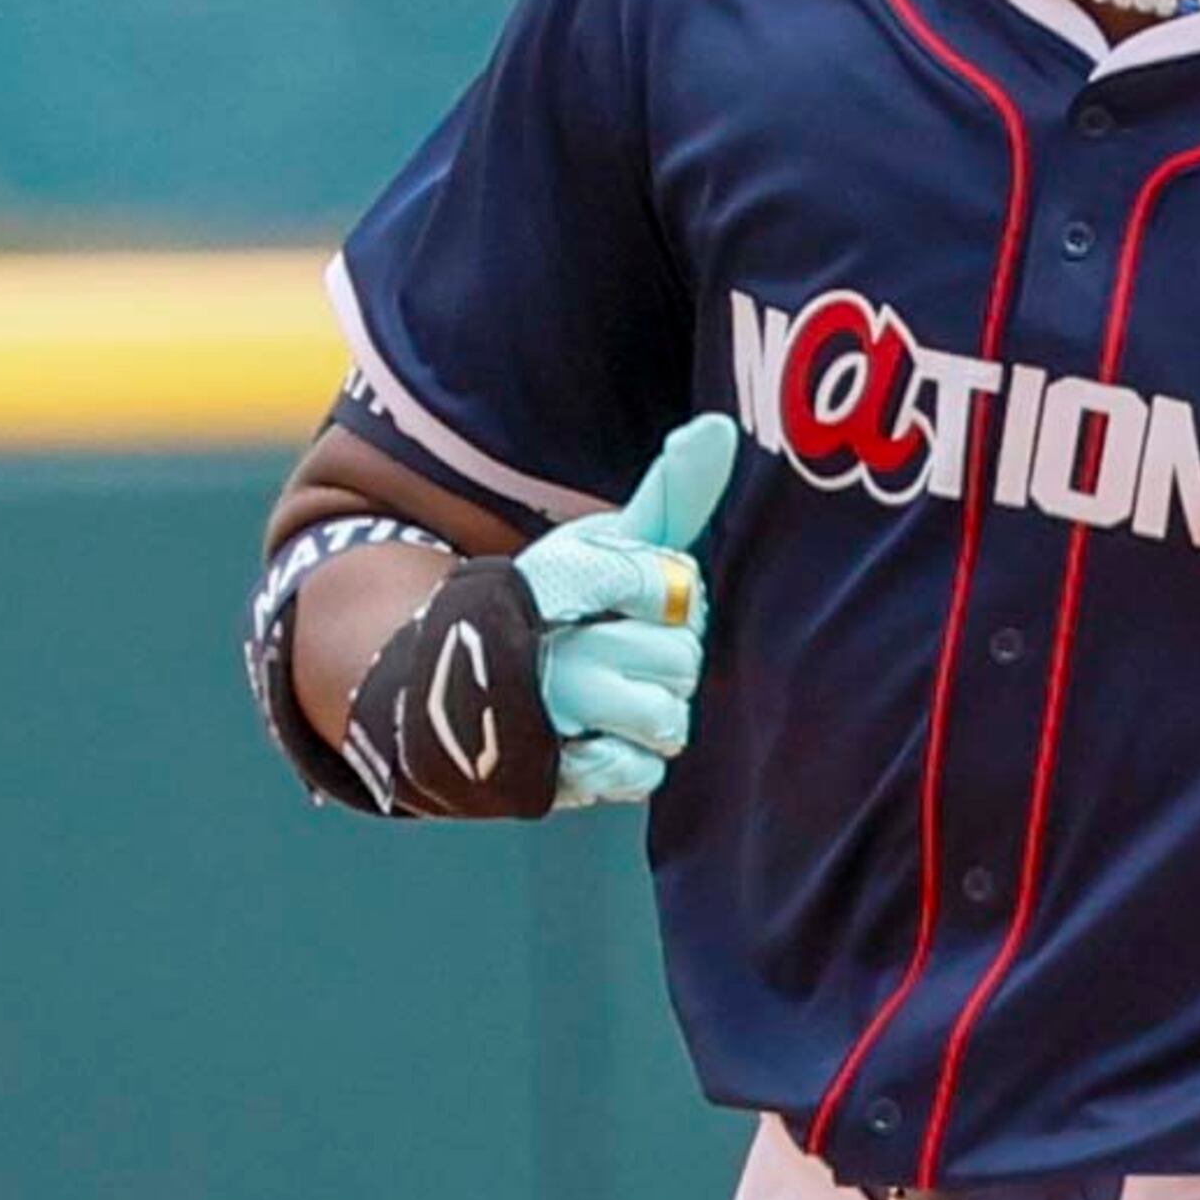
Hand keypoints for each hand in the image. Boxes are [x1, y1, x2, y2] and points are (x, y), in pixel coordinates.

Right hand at [516, 415, 734, 808]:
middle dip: (671, 658)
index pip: (670, 585)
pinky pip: (638, 773)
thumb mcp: (616, 542)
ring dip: (659, 713)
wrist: (476, 686)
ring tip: (618, 695)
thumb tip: (722, 427)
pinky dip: (633, 761)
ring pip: (666, 719)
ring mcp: (546, 711)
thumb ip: (673, 494)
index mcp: (565, 575)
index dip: (673, 595)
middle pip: (680, 658)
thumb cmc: (572, 605)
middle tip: (625, 650)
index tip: (642, 594)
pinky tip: (601, 738)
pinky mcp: (550, 773)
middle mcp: (548, 643)